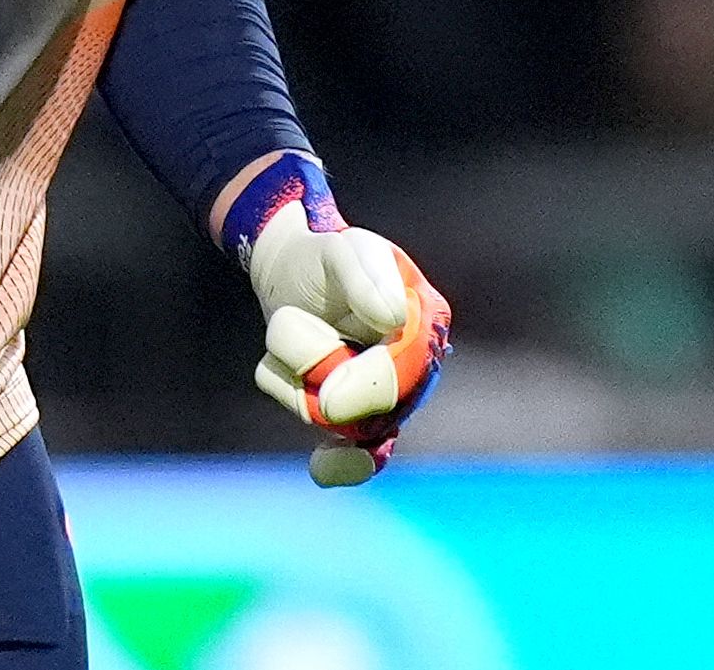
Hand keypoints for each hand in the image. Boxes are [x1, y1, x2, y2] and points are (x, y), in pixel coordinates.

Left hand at [223, 154, 450, 485]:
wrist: (291, 274)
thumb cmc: (323, 257)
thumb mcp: (346, 249)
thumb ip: (369, 276)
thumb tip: (395, 320)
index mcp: (426, 323)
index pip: (407, 371)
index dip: (370, 391)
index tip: (329, 404)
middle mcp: (414, 368)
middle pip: (374, 411)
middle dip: (318, 371)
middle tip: (286, 321)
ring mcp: (383, 398)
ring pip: (335, 420)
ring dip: (293, 374)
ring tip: (290, 326)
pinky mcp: (354, 419)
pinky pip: (343, 453)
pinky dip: (331, 457)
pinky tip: (321, 465)